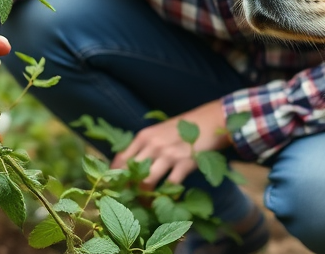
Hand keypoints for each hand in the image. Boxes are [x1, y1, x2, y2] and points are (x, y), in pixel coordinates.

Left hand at [111, 99, 230, 189]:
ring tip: (146, 204)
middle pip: (131, 173)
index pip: (121, 159)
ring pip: (147, 182)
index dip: (114, 176)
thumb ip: (146, 145)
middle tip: (129, 201)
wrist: (210, 120)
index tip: (113, 188)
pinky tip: (168, 199)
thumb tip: (132, 165)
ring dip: (145, 197)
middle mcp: (152, 145)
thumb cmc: (184, 126)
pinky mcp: (184, 163)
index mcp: (144, 136)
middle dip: (128, 190)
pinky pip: (171, 185)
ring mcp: (168, 154)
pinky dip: (168, 195)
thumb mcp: (159, 131)